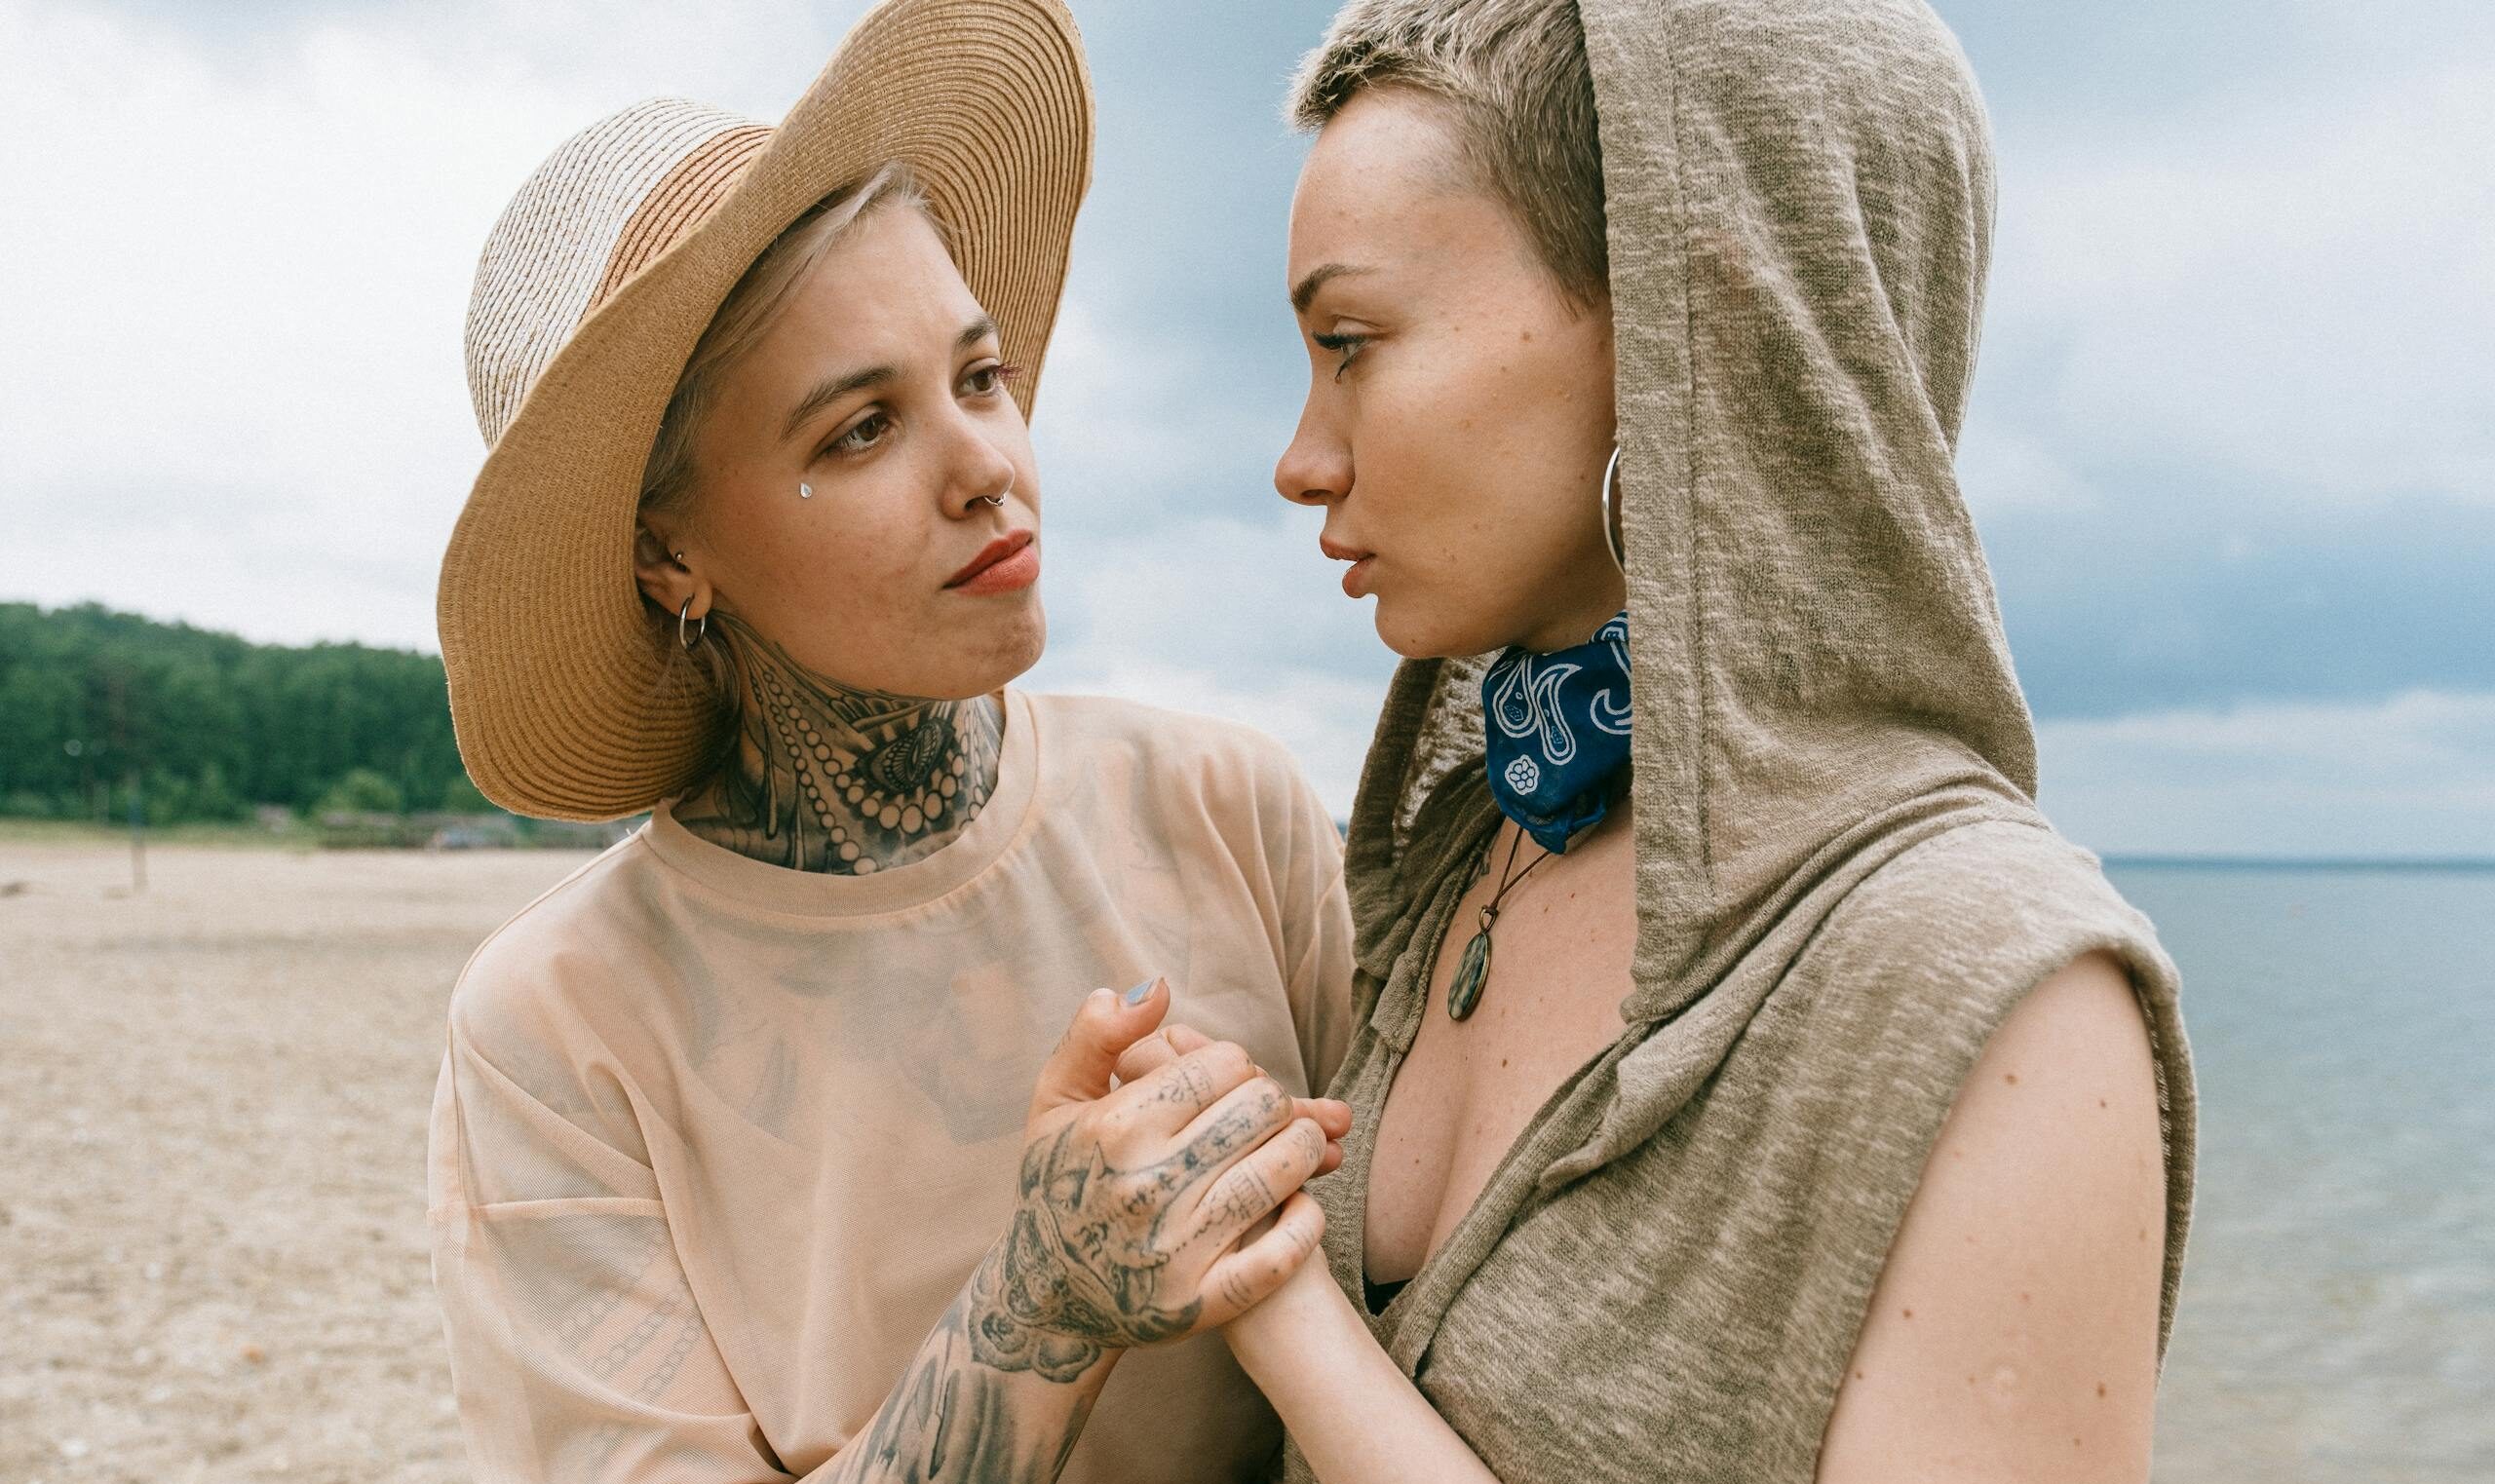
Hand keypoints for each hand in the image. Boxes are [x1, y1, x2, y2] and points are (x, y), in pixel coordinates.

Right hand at [959, 980, 1340, 1382]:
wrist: (1047, 1297)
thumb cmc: (1059, 1183)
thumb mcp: (1056, 1101)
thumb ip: (1098, 1035)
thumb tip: (1157, 987)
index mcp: (1116, 1128)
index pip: (1224, 1065)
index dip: (1238, 1065)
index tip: (1229, 1081)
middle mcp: (1147, 1185)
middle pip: (1262, 1109)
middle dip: (1275, 1101)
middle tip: (1271, 1110)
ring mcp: (1178, 1249)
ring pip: (1282, 1169)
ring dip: (1306, 1148)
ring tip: (1300, 1144)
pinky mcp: (1204, 1302)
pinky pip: (1285, 1253)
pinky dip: (1307, 1221)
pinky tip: (1302, 1203)